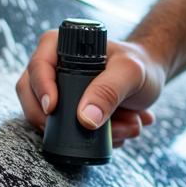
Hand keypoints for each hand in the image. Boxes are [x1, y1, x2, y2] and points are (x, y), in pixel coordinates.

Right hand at [15, 30, 165, 146]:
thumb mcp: (131, 73)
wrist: (151, 80)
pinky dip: (95, 139)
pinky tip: (121, 131)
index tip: (53, 109)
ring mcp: (58, 93)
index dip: (41, 89)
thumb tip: (85, 119)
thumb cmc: (140, 66)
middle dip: (65, 122)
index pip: (37, 67)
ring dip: (89, 135)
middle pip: (34, 100)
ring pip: (53, 123)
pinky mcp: (67, 114)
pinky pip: (67, 134)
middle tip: (95, 131)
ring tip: (125, 127)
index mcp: (60, 46)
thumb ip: (110, 91)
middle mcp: (52, 70)